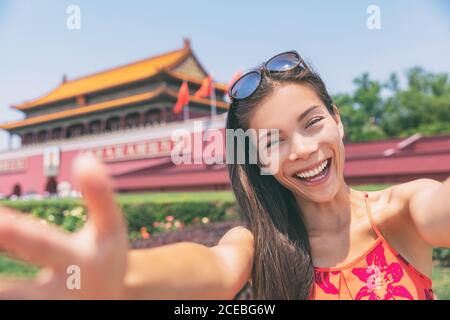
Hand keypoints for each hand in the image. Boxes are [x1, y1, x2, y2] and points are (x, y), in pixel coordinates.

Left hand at [0, 154, 127, 298]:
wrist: (106, 305)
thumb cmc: (104, 261)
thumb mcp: (110, 228)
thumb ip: (99, 194)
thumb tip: (85, 157)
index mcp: (78, 263)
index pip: (42, 246)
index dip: (15, 235)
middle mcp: (56, 293)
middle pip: (11, 289)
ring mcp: (41, 307)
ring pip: (7, 297)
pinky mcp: (31, 312)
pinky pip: (7, 302)